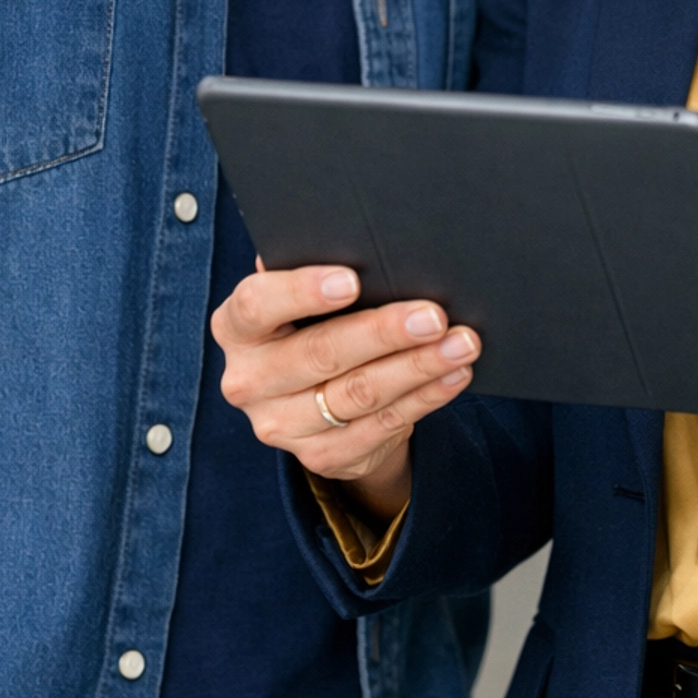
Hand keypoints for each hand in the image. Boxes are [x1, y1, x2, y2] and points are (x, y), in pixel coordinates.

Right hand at [213, 263, 479, 521]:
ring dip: (417, 367)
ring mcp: (280, 424)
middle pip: (320, 353)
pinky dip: (424, 397)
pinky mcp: (319, 456)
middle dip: (384, 332)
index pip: (257, 304)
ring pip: (358, 393)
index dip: (302, 291)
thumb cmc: (314, 322)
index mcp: (237, 326)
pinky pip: (380, 425)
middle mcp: (249, 379)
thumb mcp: (304, 297)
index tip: (352, 280)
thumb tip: (367, 241)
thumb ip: (318, 268)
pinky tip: (452, 376)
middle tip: (434, 315)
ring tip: (460, 343)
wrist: (314, 400)